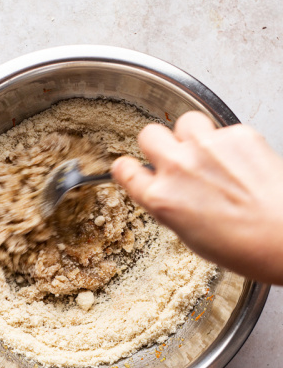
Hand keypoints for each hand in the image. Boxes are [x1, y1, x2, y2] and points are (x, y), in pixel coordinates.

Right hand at [111, 111, 282, 282]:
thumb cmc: (243, 245)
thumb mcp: (188, 233)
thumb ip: (170, 204)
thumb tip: (169, 190)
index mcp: (159, 198)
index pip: (125, 169)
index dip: (129, 168)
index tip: (133, 168)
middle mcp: (177, 167)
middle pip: (149, 134)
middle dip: (159, 143)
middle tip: (175, 155)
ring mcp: (206, 147)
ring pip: (186, 121)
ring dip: (193, 134)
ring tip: (211, 153)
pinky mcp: (238, 134)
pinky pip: (224, 129)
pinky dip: (231, 143)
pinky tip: (242, 163)